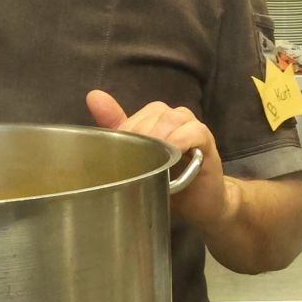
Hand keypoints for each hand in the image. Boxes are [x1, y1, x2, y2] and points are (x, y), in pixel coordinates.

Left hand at [86, 89, 229, 231]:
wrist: (198, 205)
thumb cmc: (166, 181)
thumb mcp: (136, 157)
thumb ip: (117, 128)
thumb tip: (93, 95)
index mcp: (157, 120)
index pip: (140, 115)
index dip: (130, 131)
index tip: (121, 154)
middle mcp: (175, 119)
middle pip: (156, 113)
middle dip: (143, 134)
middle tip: (136, 159)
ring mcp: (192, 128)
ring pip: (174, 118)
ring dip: (161, 135)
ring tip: (154, 156)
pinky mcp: (208, 142)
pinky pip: (195, 131)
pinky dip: (183, 138)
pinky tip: (174, 151)